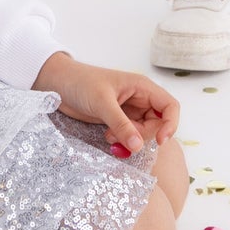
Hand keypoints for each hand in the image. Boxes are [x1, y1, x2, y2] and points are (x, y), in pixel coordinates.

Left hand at [34, 52, 179, 153]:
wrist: (58, 84)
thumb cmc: (81, 83)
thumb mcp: (102, 103)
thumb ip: (121, 124)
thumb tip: (138, 146)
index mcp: (142, 87)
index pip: (170, 106)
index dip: (171, 124)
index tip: (160, 141)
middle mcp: (140, 98)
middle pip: (158, 123)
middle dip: (144, 135)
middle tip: (124, 138)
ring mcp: (129, 110)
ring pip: (144, 132)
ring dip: (131, 139)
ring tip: (110, 136)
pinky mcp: (118, 120)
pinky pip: (130, 135)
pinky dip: (123, 140)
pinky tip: (107, 136)